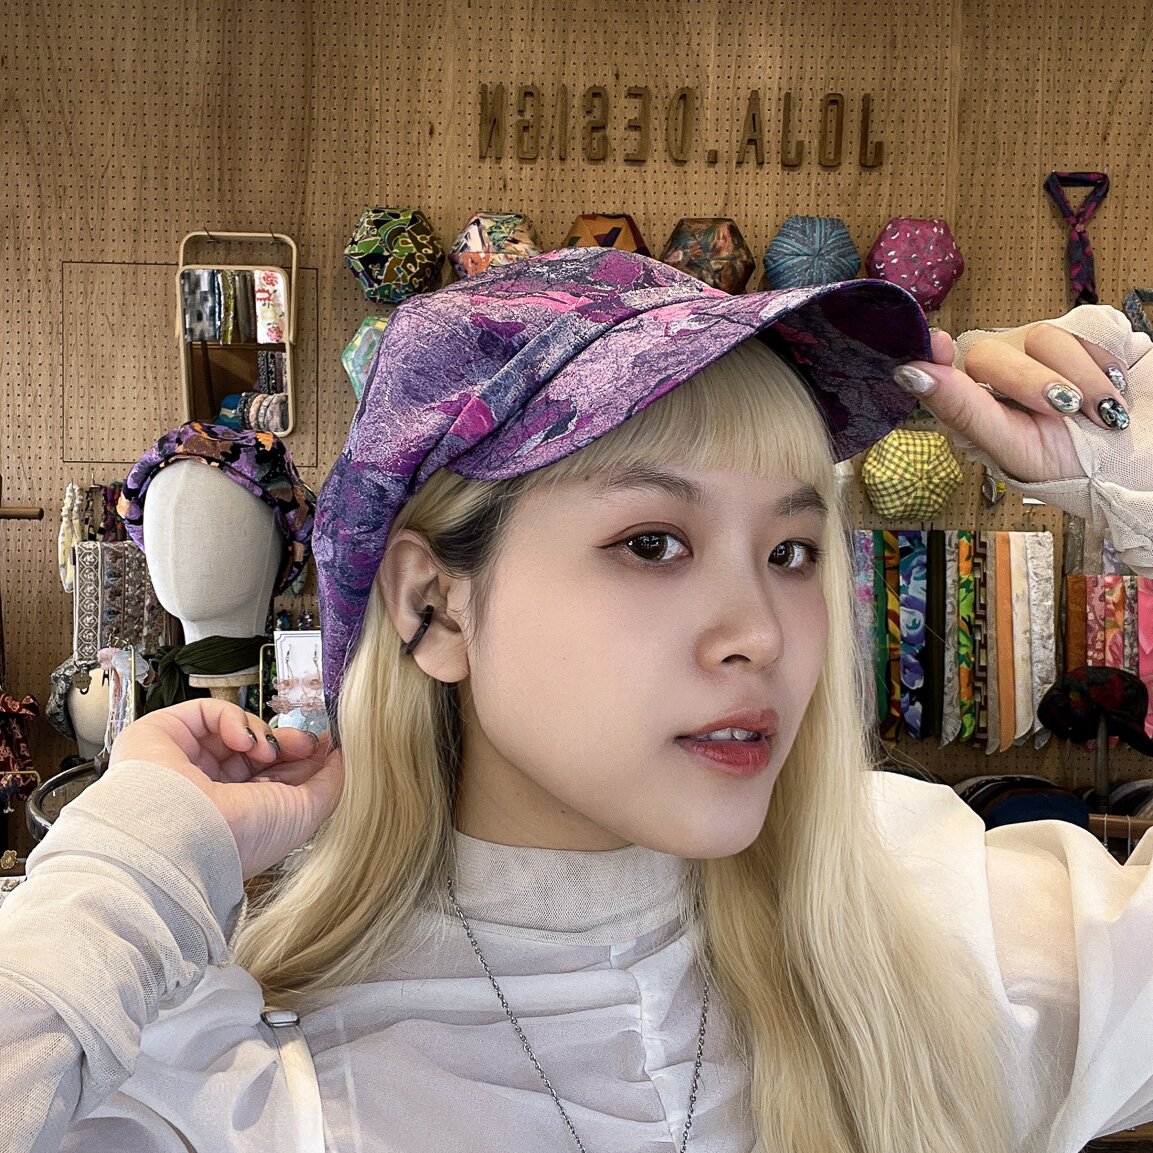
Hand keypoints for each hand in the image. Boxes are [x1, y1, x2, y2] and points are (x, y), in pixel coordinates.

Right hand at [109, 699, 343, 877]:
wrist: (184, 836)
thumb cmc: (241, 836)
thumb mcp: (306, 813)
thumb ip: (330, 782)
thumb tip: (340, 754)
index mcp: (241, 814)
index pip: (276, 775)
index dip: (301, 758)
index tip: (326, 746)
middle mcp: (212, 790)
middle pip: (258, 750)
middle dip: (288, 742)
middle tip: (304, 743)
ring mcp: (188, 762)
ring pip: (236, 729)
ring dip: (262, 733)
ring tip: (266, 750)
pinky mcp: (166, 735)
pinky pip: (208, 711)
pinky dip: (232, 719)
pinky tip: (241, 741)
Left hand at [897, 324, 1129, 482]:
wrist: (1137, 460)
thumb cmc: (1071, 465)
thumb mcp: (1013, 446)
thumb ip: (962, 408)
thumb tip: (905, 373)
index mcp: (975, 403)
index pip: (941, 365)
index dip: (935, 352)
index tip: (936, 345)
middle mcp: (1001, 373)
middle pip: (991, 352)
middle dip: (1033, 382)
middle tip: (1065, 411)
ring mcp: (1040, 354)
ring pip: (1041, 336)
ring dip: (1080, 380)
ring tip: (1101, 414)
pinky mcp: (1080, 338)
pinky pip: (1082, 330)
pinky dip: (1102, 365)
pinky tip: (1113, 392)